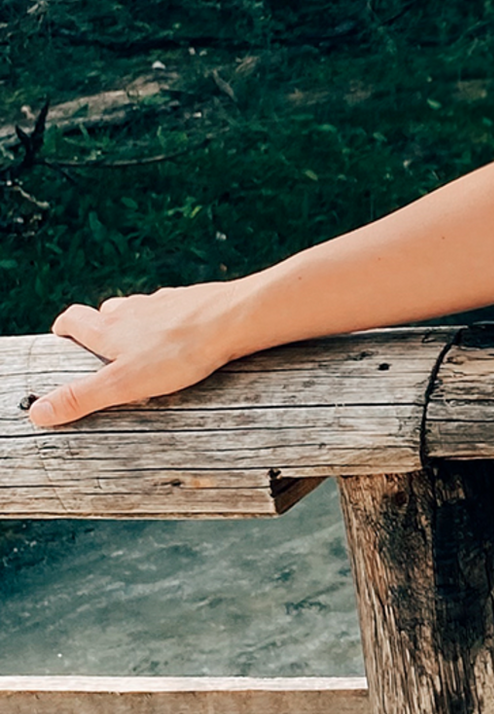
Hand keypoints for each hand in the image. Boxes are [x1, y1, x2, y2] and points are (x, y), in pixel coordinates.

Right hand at [24, 280, 260, 429]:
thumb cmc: (180, 352)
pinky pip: (176, 310)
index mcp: (110, 327)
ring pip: (142, 309)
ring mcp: (167, 302)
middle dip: (100, 329)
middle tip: (103, 352)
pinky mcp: (196, 301)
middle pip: (107, 311)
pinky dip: (171, 322)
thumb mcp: (123, 383)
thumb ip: (81, 397)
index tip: (62, 338)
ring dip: (136, 324)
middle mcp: (134, 309)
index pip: (74, 319)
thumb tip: (37, 412)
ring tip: (143, 348)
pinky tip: (184, 338)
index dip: (64, 328)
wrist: (236, 318)